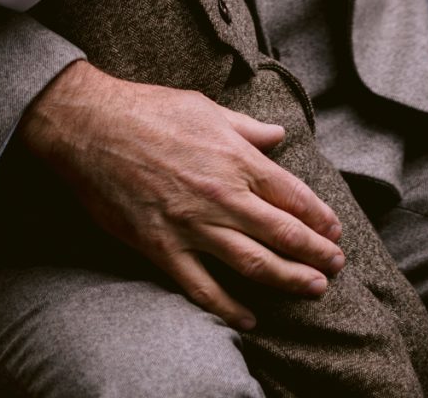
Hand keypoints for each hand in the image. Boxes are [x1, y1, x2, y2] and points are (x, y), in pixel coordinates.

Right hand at [18, 61, 345, 329]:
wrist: (91, 126)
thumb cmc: (148, 110)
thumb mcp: (205, 108)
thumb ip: (245, 127)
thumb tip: (278, 135)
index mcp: (235, 157)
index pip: (291, 194)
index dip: (318, 215)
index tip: (334, 229)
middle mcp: (221, 194)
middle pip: (282, 233)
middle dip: (316, 252)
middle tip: (336, 266)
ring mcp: (192, 224)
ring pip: (253, 263)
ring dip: (289, 279)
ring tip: (314, 289)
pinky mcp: (162, 247)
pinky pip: (202, 287)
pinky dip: (229, 308)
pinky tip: (249, 319)